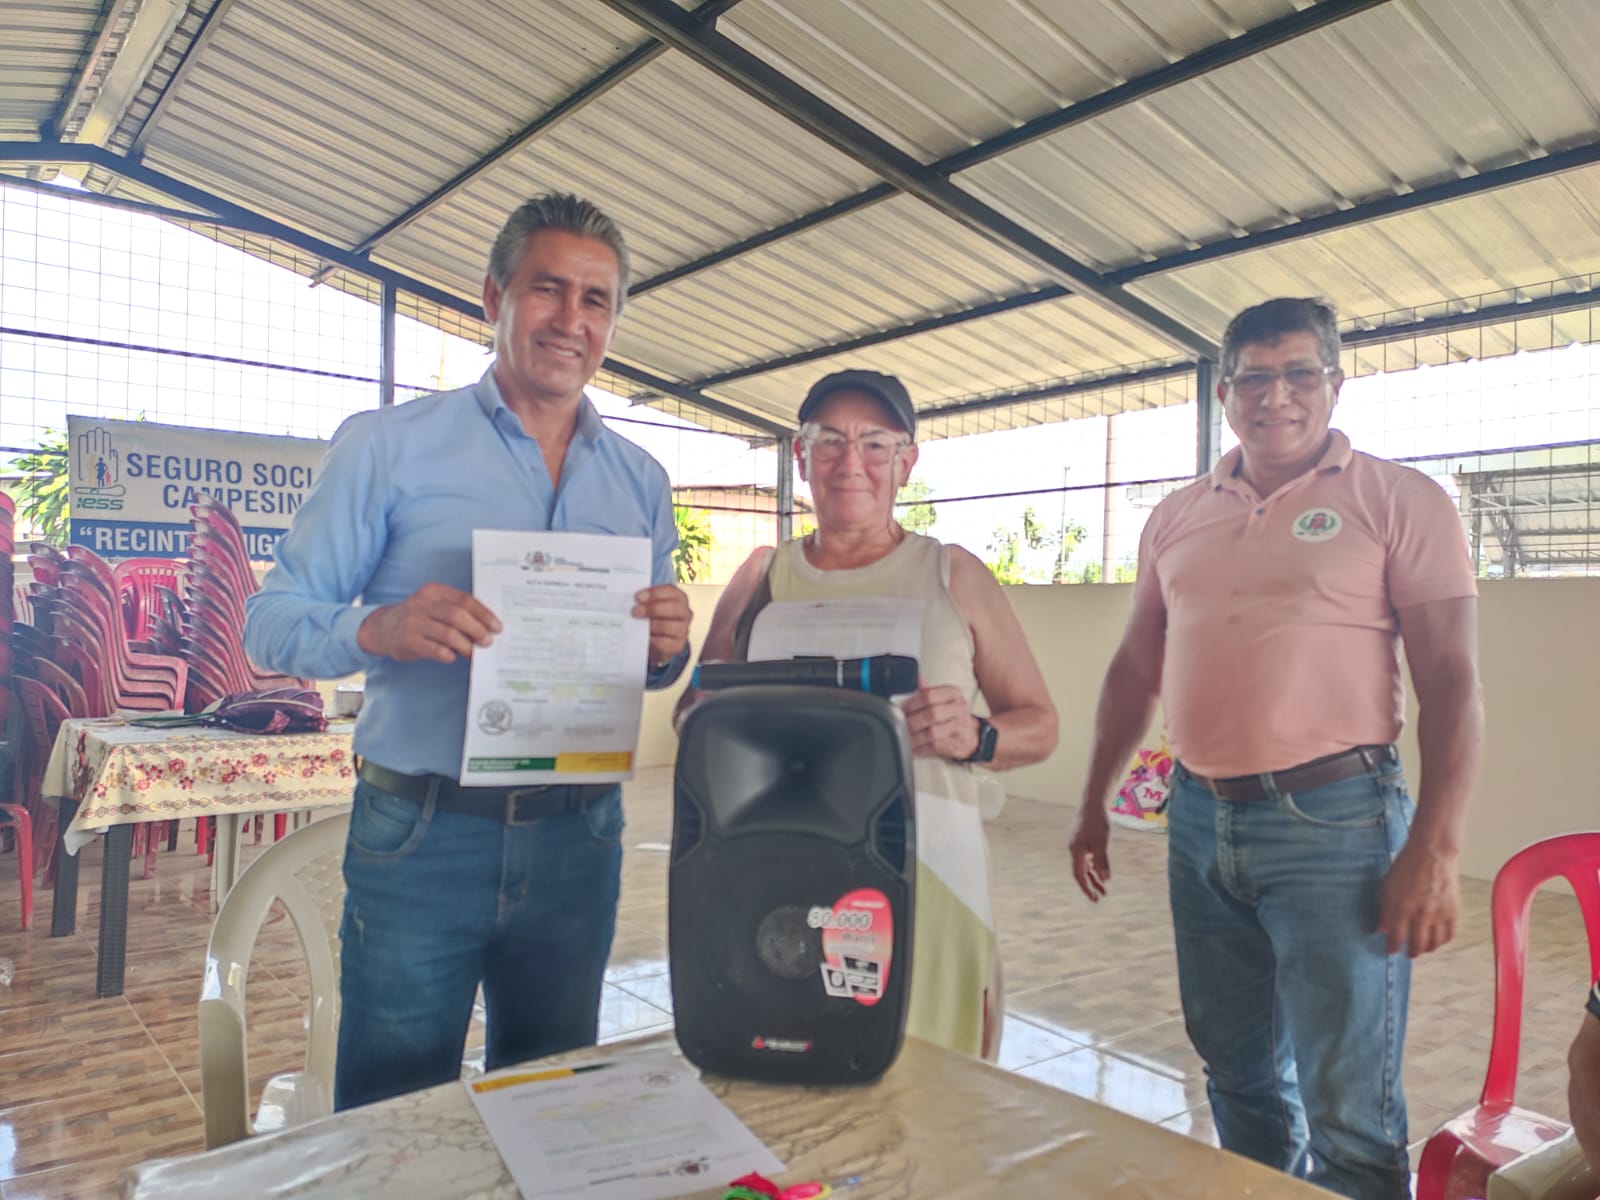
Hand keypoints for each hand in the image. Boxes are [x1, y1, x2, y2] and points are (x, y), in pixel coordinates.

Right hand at [357, 582, 499, 663]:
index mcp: (434, 592)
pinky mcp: (408, 641)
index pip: (464, 600)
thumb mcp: (433, 606)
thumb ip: (456, 611)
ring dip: (466, 645)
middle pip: (458, 615)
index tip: (496, 627)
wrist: (381, 628)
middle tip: (487, 642)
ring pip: (448, 634)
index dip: (483, 614)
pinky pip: (435, 650)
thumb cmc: (417, 618)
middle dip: (477, 630)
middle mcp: (423, 604)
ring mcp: (414, 623)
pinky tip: (452, 657)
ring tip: (473, 653)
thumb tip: (485, 628)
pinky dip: (448, 655)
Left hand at [633, 584, 690, 667]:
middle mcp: (685, 613)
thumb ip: (644, 600)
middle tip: (635, 611)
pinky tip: (644, 637)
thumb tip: (630, 600)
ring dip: (651, 625)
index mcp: (679, 598)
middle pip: (673, 608)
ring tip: (637, 625)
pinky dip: (653, 641)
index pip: (670, 591)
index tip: (638, 597)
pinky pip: (665, 643)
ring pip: (669, 626)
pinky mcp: (677, 645)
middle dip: (653, 609)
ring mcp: (683, 630)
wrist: (658, 638)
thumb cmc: (653, 616)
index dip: (654, 593)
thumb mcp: (651, 604)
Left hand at [902, 684, 979, 759]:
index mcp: (953, 693)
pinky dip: (921, 748)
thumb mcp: (943, 699)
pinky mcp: (958, 744)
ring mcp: (960, 727)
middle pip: (931, 714)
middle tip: (901, 725)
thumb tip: (916, 681)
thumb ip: (928, 692)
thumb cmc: (953, 714)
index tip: (902, 709)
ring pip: (932, 732)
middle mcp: (959, 709)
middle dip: (913, 721)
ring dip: (915, 736)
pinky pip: (935, 746)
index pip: (929, 695)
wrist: (973, 733)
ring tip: (905, 737)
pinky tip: (913, 747)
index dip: (912, 703)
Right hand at [1069, 805, 1111, 901]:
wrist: (1092, 804)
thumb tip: (1105, 879)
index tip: (1093, 898)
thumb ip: (1102, 861)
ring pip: (1085, 867)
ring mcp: (1079, 847)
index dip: (1086, 888)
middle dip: (1089, 886)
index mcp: (1076, 852)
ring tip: (1103, 891)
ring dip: (1093, 879)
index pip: (1079, 875)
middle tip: (1097, 899)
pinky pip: (1088, 860)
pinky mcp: (1084, 843)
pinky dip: (1094, 868)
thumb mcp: (1101, 843)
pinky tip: (1101, 873)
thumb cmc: (1097, 823)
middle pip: (1081, 873)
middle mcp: (1075, 851)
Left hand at [1377, 842, 1459, 956]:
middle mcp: (1420, 914)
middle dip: (1412, 952)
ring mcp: (1439, 913)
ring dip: (1428, 949)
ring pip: (1435, 943)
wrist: (1432, 854)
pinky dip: (1443, 941)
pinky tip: (1437, 940)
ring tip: (1423, 948)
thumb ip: (1384, 910)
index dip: (1393, 947)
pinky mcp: (1453, 911)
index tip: (1391, 952)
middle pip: (1417, 944)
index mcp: (1400, 907)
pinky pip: (1450, 934)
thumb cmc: (1405, 868)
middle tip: (1409, 954)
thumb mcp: (1386, 887)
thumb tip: (1381, 929)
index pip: (1396, 937)